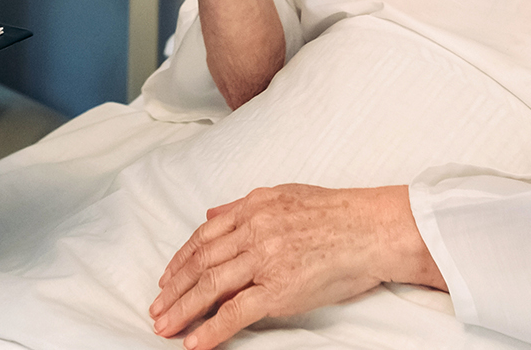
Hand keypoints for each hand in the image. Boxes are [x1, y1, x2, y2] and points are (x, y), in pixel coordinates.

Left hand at [150, 184, 443, 348]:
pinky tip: (195, 342)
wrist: (374, 229)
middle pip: (200, 263)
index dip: (180, 261)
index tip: (166, 279)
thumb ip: (244, 206)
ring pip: (210, 287)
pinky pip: (236, 313)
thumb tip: (211, 215)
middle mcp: (253, 230)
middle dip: (173, 289)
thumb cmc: (338, 214)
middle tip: (156, 308)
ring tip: (165, 326)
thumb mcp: (285, 195)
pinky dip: (211, 329)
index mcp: (252, 207)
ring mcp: (265, 259)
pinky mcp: (279, 289)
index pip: (204, 237)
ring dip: (182, 309)